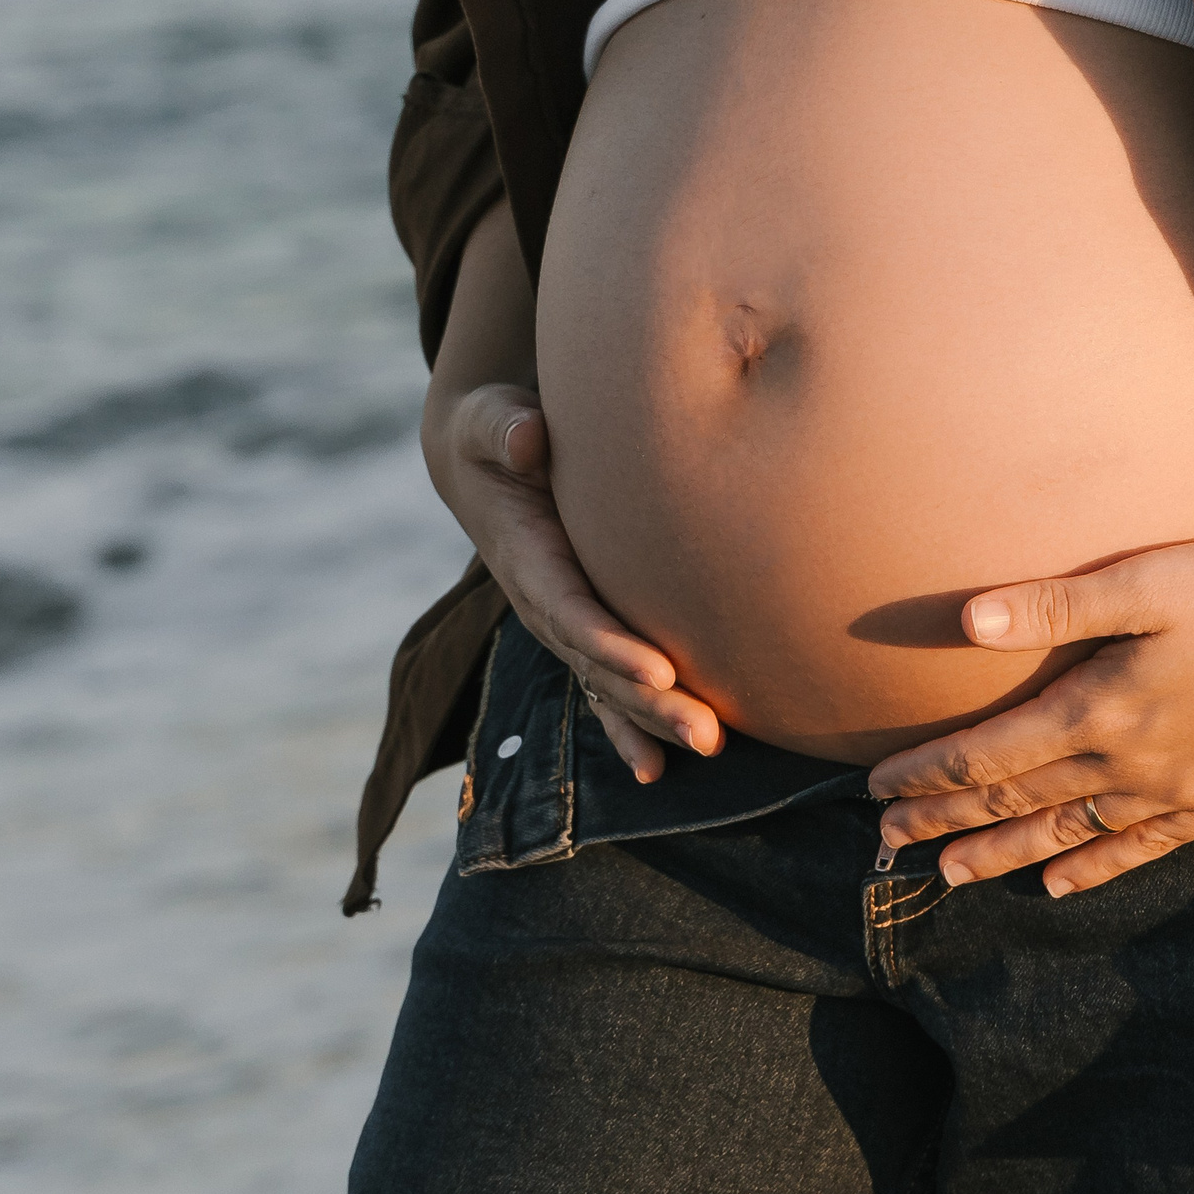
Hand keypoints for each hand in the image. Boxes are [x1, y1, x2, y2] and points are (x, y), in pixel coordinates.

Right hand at [425, 381, 722, 781]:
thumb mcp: (490, 420)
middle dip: (650, 704)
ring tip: (710, 747)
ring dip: (656, 721)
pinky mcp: (582, 626)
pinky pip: (604, 686)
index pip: (570, 610)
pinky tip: (658, 772)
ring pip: (609, 684)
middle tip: (707, 733)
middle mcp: (543, 603)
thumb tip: (526, 438)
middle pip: (598, 664)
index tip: (659, 672)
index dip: (610, 644)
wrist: (482, 457)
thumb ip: (504, 429)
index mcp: (525, 558)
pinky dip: (630, 727)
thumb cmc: (496, 432)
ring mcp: (563, 621)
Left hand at [866, 392, 1193, 895]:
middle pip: (1016, 804)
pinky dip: (1092, 869)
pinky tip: (1058, 884)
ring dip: (1002, 855)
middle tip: (886, 844)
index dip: (928, 775)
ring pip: (1068, 837)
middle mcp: (1128, 764)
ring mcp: (1176, 791)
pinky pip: (1140, 848)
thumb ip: (1054, 606)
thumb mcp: (1146, 582)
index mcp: (1098, 708)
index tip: (876, 791)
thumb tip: (964, 620)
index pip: (989, 755)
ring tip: (949, 874)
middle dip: (945, 821)